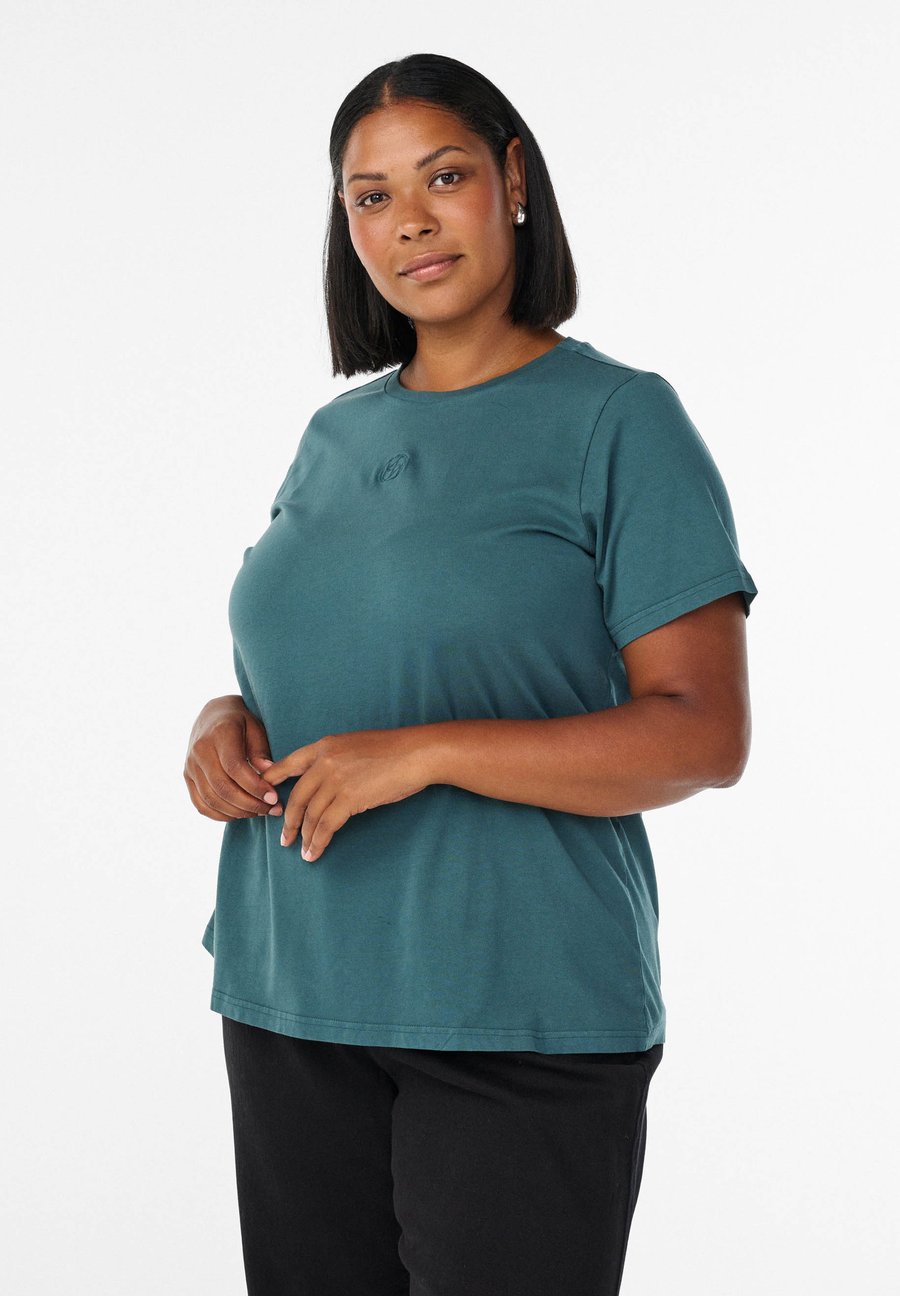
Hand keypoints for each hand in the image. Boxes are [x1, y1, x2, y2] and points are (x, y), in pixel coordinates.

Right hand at [184, 695, 282, 820]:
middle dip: (249, 804)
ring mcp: (190, 766)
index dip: (255, 786)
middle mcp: (199, 750)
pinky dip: (221, 815)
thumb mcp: (255, 727)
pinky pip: (201, 805)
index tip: (273, 797)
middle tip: (271, 809)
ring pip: (211, 800)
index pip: (234, 767)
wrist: (213, 715)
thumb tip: (268, 774)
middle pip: (222, 787)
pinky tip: (240, 814)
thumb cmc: (240, 721)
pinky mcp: (187, 777)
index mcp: (219, 734)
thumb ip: (260, 750)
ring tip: (260, 811)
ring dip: (238, 812)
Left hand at [261, 726, 433, 861]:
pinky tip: (314, 852)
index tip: (265, 798)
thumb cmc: (392, 750)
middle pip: (295, 797)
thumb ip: (334, 759)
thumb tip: (323, 781)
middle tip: (285, 838)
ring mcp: (335, 780)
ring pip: (309, 815)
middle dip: (288, 821)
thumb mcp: (354, 745)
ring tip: (302, 850)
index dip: (272, 782)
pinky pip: (325, 826)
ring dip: (303, 837)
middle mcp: (324, 762)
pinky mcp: (349, 798)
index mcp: (324, 746)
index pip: (288, 764)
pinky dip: (318, 842)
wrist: (416, 753)